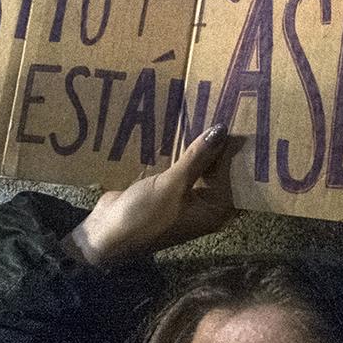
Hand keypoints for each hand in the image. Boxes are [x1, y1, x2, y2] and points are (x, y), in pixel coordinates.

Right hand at [65, 125, 236, 265]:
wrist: (104, 234)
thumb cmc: (144, 215)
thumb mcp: (173, 185)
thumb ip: (198, 157)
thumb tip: (222, 130)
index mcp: (215, 210)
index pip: (233, 174)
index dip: (234, 148)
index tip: (238, 118)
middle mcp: (204, 206)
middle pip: (217, 170)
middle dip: (216, 144)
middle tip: (221, 108)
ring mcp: (185, 198)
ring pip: (197, 167)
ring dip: (196, 147)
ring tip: (203, 111)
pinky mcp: (167, 191)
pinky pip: (179, 169)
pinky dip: (179, 154)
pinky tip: (179, 129)